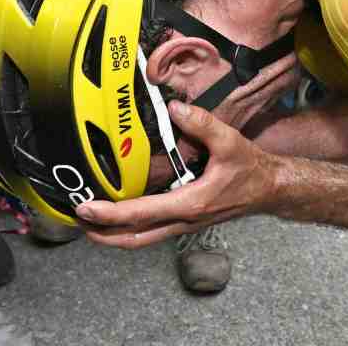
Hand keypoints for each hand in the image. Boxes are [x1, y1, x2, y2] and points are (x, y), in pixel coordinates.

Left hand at [76, 101, 280, 247]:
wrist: (270, 190)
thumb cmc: (250, 170)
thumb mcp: (230, 142)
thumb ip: (202, 124)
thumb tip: (174, 109)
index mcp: (190, 203)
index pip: (141, 213)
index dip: (110, 213)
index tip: (86, 209)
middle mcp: (184, 219)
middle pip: (135, 238)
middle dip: (104, 234)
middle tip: (77, 223)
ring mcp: (184, 223)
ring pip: (142, 238)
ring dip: (115, 234)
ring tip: (91, 223)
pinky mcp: (186, 220)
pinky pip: (152, 230)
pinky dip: (131, 227)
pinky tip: (120, 215)